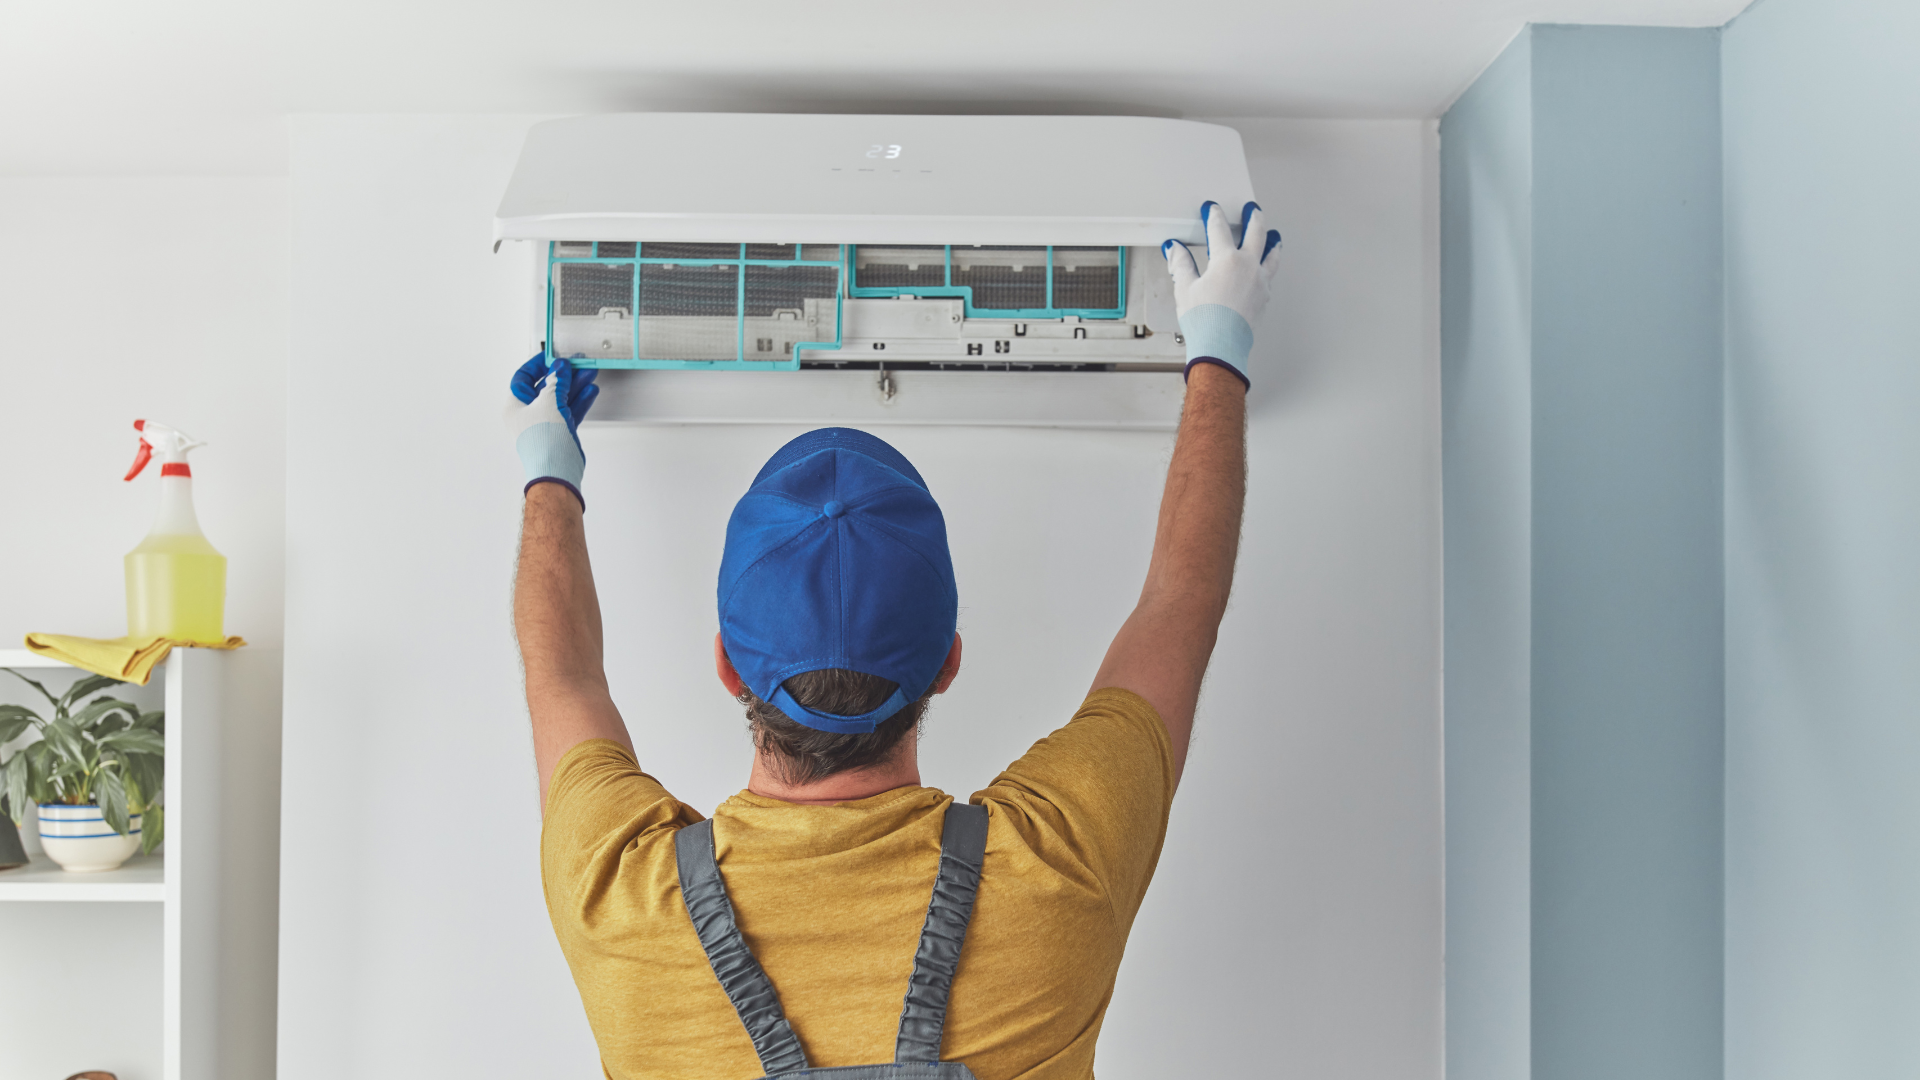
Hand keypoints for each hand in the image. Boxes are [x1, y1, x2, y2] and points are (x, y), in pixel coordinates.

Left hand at [507, 354, 599, 506]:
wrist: (556, 471)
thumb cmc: (543, 441)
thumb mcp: (549, 401)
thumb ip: (557, 381)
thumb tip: (560, 368)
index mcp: (515, 406)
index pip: (523, 377)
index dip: (537, 365)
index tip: (552, 356)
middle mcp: (527, 415)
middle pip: (545, 387)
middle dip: (563, 375)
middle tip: (576, 363)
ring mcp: (544, 424)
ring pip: (560, 398)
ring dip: (575, 385)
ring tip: (588, 373)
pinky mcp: (559, 432)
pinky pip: (569, 411)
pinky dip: (579, 400)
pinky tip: (589, 390)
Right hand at [1162, 201, 1281, 387]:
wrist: (1221, 346)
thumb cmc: (1205, 321)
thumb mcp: (1185, 288)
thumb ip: (1181, 264)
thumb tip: (1175, 249)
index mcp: (1226, 260)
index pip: (1219, 229)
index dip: (1214, 216)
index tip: (1212, 209)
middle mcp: (1248, 266)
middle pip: (1255, 233)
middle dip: (1253, 217)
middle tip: (1252, 209)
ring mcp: (1260, 282)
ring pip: (1271, 254)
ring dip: (1272, 241)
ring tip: (1274, 234)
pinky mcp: (1264, 297)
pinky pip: (1271, 274)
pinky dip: (1270, 265)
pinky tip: (1268, 266)